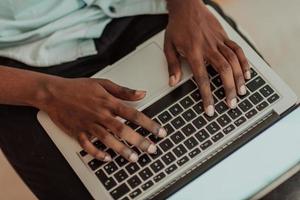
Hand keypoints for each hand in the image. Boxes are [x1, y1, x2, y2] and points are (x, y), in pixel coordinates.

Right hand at [39, 77, 166, 161]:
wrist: (53, 93)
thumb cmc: (78, 87)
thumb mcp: (103, 83)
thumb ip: (123, 90)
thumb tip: (142, 93)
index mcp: (108, 102)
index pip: (133, 114)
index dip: (148, 123)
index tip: (159, 131)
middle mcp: (100, 114)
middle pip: (123, 130)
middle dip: (139, 141)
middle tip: (151, 149)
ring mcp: (89, 124)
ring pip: (108, 140)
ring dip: (121, 150)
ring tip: (134, 158)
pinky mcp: (78, 132)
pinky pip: (88, 146)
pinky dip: (97, 153)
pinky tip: (107, 158)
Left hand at [164, 0, 250, 115]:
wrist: (187, 6)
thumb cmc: (177, 26)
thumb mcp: (169, 46)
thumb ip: (172, 65)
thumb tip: (173, 82)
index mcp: (193, 52)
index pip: (202, 78)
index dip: (207, 96)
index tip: (210, 109)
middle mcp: (208, 48)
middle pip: (223, 71)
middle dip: (229, 89)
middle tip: (231, 104)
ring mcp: (219, 41)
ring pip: (233, 61)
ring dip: (239, 78)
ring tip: (242, 92)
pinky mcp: (225, 36)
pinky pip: (238, 49)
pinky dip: (244, 62)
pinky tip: (247, 73)